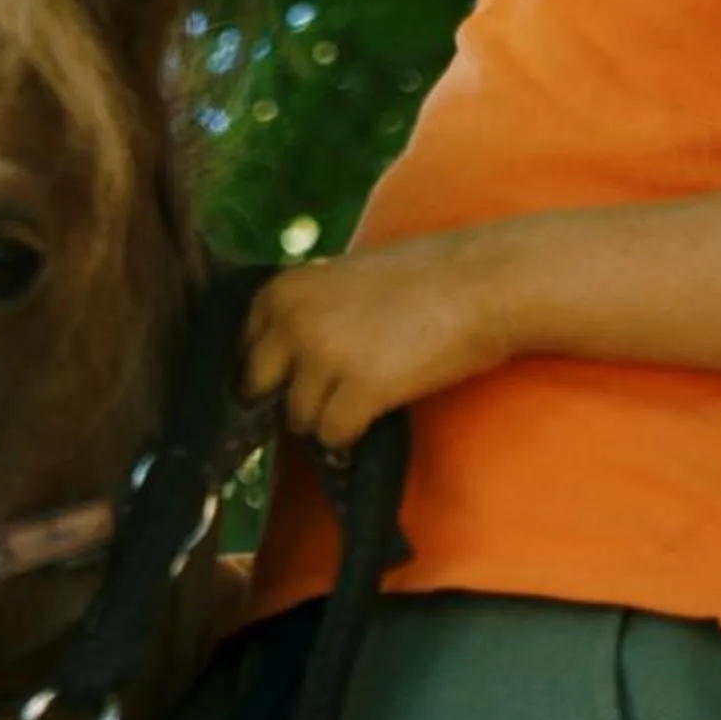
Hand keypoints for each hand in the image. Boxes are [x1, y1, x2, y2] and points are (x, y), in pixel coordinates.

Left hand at [241, 231, 517, 450]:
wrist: (482, 282)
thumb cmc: (417, 282)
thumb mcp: (337, 281)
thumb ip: (299, 315)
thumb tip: (268, 370)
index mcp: (279, 291)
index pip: (238, 352)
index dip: (264, 376)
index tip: (287, 386)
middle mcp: (290, 321)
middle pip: (254, 390)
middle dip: (283, 401)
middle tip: (319, 403)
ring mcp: (322, 356)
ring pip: (296, 419)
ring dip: (324, 420)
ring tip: (358, 404)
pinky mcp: (360, 389)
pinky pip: (331, 436)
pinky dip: (348, 438)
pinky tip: (368, 423)